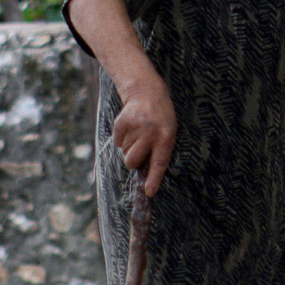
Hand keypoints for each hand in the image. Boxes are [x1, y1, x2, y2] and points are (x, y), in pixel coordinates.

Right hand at [112, 83, 176, 197]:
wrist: (147, 92)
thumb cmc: (160, 119)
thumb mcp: (167, 132)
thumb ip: (159, 151)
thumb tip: (143, 174)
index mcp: (166, 137)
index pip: (159, 162)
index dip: (153, 179)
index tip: (148, 192)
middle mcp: (151, 133)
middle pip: (132, 161)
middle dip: (133, 160)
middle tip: (140, 146)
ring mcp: (136, 127)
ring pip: (124, 152)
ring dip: (129, 146)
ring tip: (138, 132)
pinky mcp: (122, 122)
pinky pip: (117, 142)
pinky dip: (121, 136)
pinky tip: (131, 125)